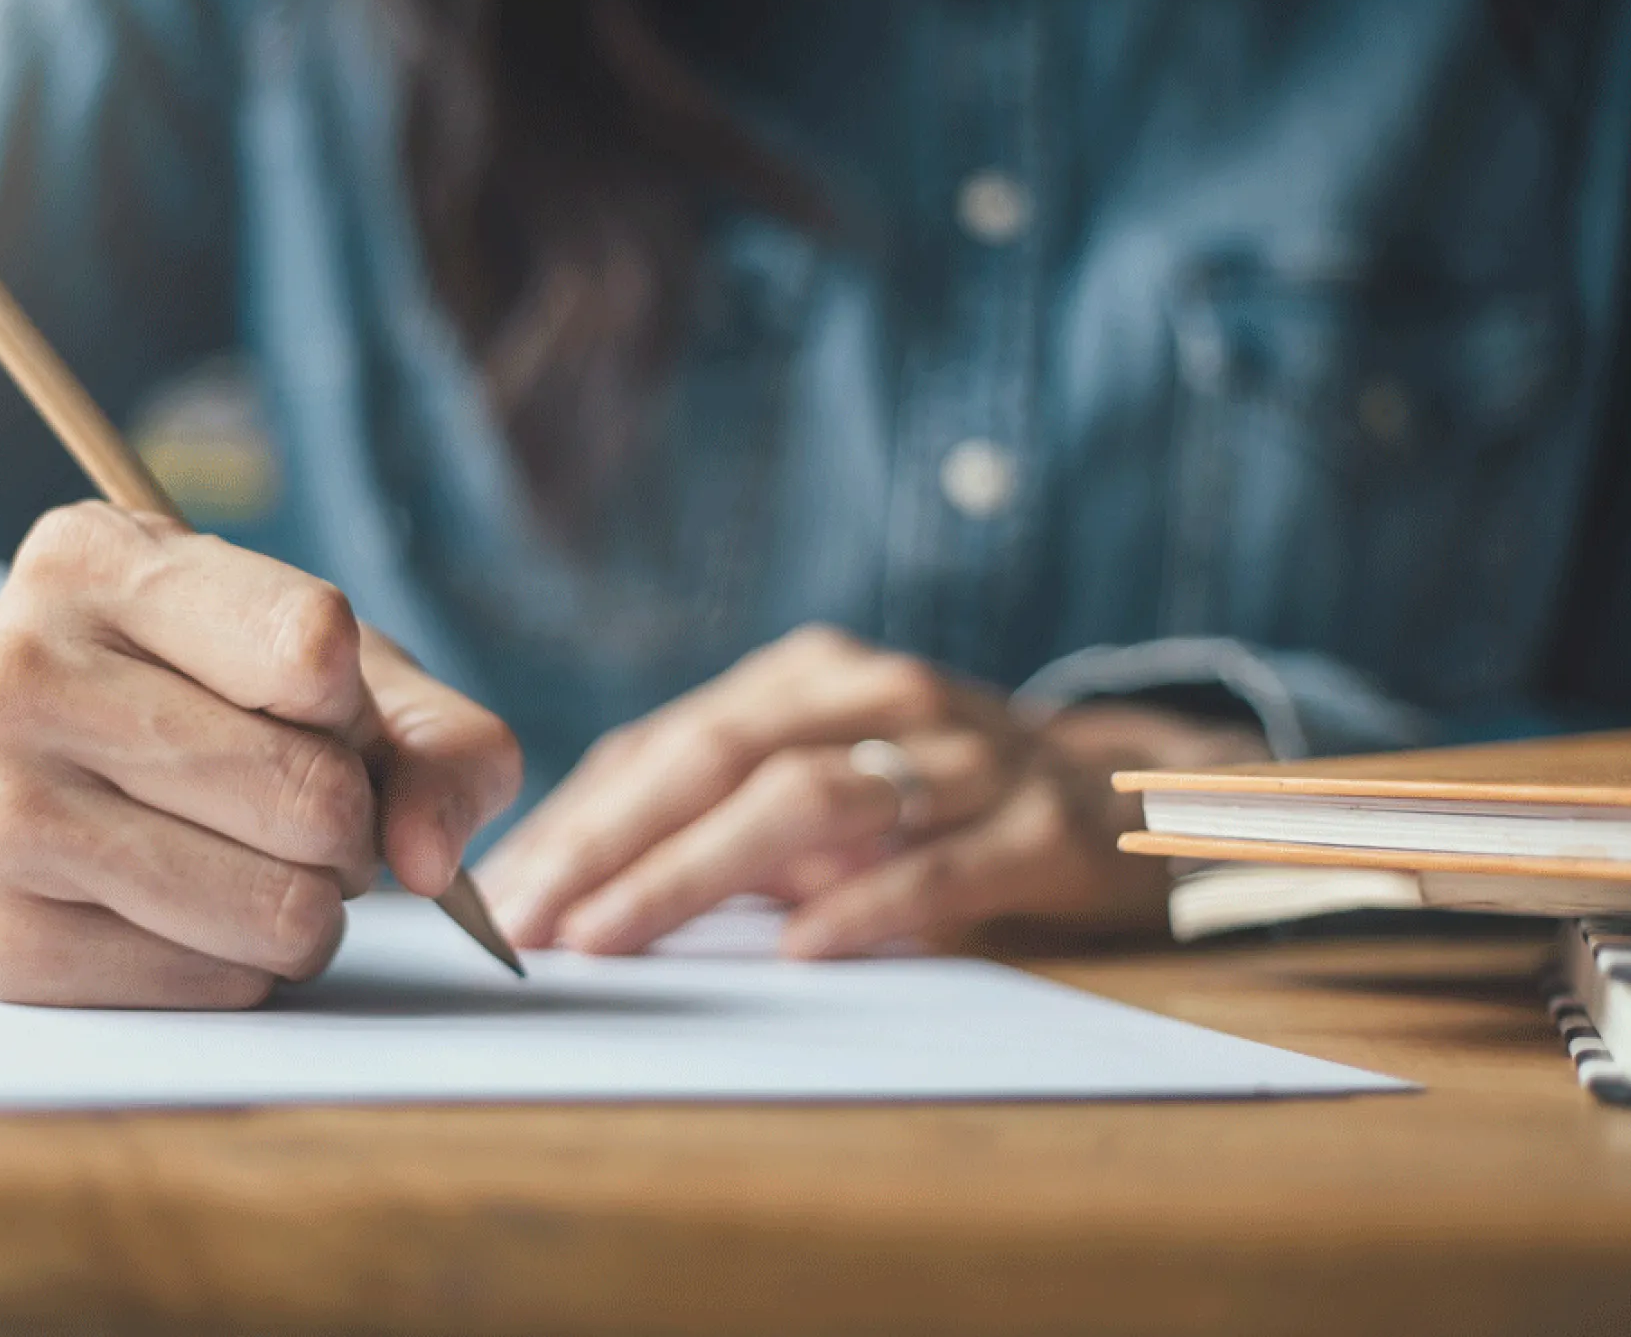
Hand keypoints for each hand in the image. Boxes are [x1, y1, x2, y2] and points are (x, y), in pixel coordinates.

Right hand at [0, 502, 520, 1007]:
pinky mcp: (0, 941)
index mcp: (95, 562)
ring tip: (256, 862)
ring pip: (273, 908)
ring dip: (308, 905)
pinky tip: (189, 912)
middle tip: (304, 809)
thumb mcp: (329, 669)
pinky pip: (217, 986)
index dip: (353, 702)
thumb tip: (427, 860)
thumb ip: (440, 742)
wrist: (27, 777)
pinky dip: (240, 966)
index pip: (312, 646)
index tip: (317, 704)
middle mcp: (16, 677)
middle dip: (349, 822)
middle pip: (306, 792)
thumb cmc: (207, 701)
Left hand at [476, 626, 1262, 958]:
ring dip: (696, 873)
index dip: (577, 817)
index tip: (498, 893)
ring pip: (808, 800)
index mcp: (809, 680)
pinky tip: (798, 951)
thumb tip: (568, 886)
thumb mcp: (826, 794)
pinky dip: (863, 905)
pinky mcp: (1037, 825)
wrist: (1132, 799)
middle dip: (609, 842)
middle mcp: (877, 695)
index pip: (666, 742)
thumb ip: (717, 822)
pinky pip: (938, 864)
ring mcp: (963, 754)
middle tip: (532, 921)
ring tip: (617, 937)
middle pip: (718, 757)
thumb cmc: (941, 806)